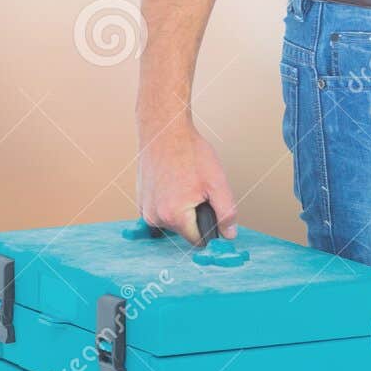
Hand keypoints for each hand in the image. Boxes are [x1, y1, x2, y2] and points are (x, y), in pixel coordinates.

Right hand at [136, 115, 236, 244]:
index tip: (211, 210)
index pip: (198, 241)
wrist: (164, 129)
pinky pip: (159, 211)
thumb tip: (229, 234)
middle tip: (197, 189)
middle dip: (194, 215)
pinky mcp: (140, 200)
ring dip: (180, 208)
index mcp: (175, 216)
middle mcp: (155, 217)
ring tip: (185, 183)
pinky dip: (167, 201)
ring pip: (171, 221)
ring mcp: (144, 209)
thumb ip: (226, 212)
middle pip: (184, 231)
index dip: (209, 227)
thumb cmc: (189, 151)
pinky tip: (173, 183)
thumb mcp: (216, 181)